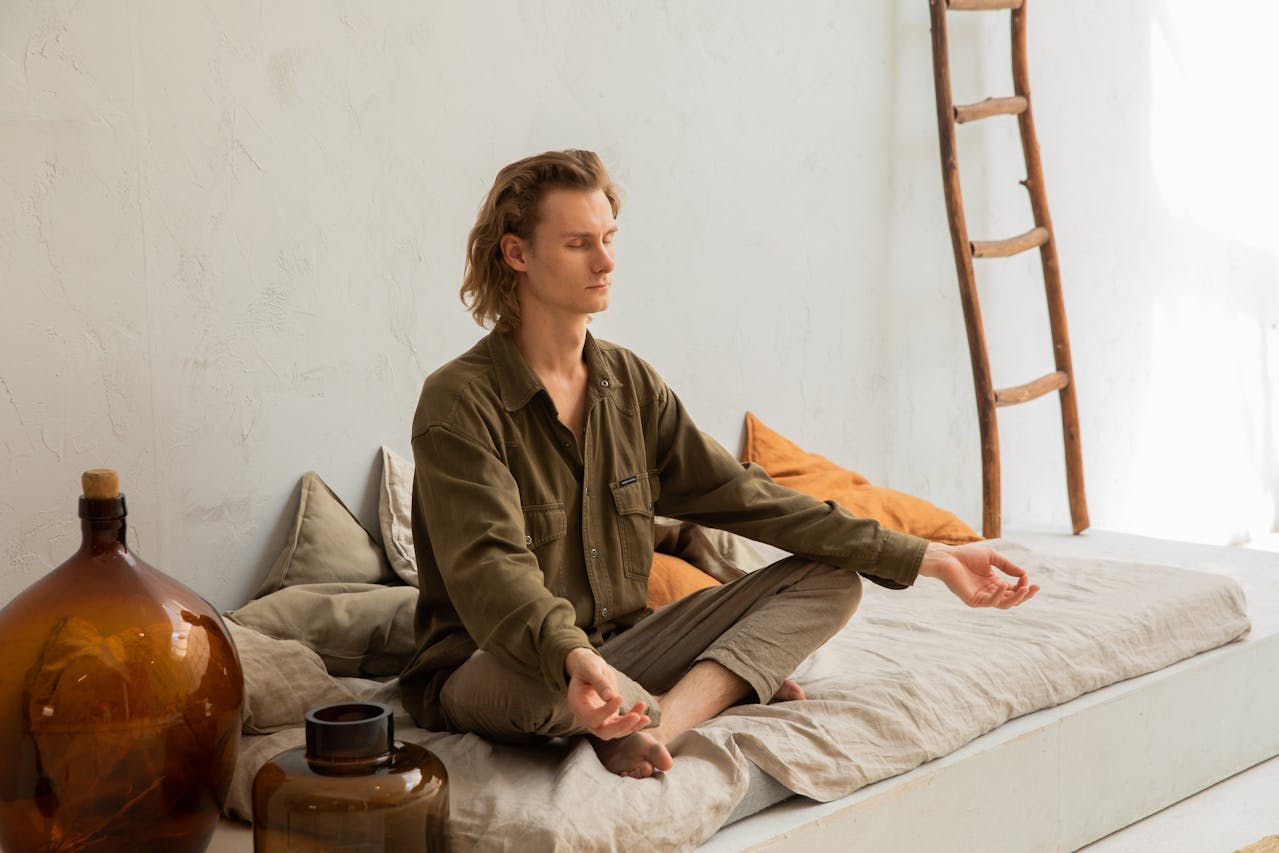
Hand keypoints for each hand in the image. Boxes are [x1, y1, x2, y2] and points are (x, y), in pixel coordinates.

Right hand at [564, 648, 651, 739]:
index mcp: (577, 705)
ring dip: (632, 725)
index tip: (620, 698)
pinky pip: (623, 724)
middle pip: (603, 732)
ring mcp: (599, 719)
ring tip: (645, 716)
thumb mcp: (591, 668)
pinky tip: (643, 710)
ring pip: (616, 732)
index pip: (591, 717)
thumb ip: (598, 681)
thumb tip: (609, 696)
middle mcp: (586, 717)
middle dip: (621, 727)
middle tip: (636, 717)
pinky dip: (634, 720)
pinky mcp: (610, 718)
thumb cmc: (587, 665)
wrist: (590, 668)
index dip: (606, 712)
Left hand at [918, 542, 1039, 608]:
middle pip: (1012, 599)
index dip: (1024, 585)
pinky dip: (999, 595)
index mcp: (994, 583)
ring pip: (1004, 604)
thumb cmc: (966, 555)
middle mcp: (990, 592)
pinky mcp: (973, 600)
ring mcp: (982, 598)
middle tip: (1035, 587)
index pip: (1014, 589)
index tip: (1027, 576)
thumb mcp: (992, 557)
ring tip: (1025, 589)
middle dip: (1025, 594)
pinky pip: (990, 602)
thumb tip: (1024, 574)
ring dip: (1016, 597)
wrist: (947, 557)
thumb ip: (1007, 565)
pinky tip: (1003, 585)